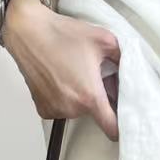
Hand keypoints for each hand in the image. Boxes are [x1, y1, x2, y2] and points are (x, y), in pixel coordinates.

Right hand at [2, 0, 120, 139]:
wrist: (27, 30)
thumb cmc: (63, 34)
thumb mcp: (104, 40)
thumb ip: (124, 59)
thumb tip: (131, 72)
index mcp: (89, 96)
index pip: (112, 129)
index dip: (122, 126)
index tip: (125, 119)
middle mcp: (71, 108)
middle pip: (96, 115)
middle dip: (100, 100)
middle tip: (96, 77)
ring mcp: (55, 109)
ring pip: (78, 111)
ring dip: (81, 98)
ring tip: (75, 74)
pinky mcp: (42, 107)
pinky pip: (62, 108)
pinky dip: (65, 98)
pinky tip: (61, 78)